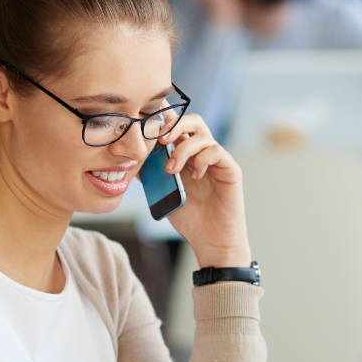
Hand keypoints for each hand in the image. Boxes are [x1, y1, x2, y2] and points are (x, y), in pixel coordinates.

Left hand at [153, 114, 250, 268]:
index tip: (148, 131)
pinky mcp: (230, 170)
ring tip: (172, 170)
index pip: (177, 126)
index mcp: (186, 155)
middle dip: (175, 125)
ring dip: (183, 149)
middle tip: (161, 140)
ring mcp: (217, 160)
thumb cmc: (189, 218)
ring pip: (202, 135)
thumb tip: (131, 158)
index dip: (164, 123)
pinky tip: (194, 176)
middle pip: (193, 120)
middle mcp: (203, 153)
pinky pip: (216, 151)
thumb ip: (150, 174)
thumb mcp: (162, 192)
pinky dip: (201, 160)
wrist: (209, 241)